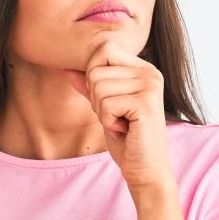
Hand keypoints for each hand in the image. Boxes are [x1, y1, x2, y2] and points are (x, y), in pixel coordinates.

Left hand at [63, 39, 173, 191]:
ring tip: (121, 124)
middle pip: (96, 71)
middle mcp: (150, 73)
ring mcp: (150, 87)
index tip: (107, 101)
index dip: (93, 76)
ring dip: (102, 113)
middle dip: (96, 99)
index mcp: (143, 69)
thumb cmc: (126, 140)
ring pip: (98, 88)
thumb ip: (89, 87)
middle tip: (116, 117)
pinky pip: (106, 104)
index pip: (104, 50)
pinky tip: (124, 131)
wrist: (145, 169)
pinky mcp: (146, 104)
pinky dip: (108, 122)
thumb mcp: (104, 108)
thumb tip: (67, 69)